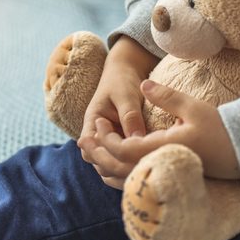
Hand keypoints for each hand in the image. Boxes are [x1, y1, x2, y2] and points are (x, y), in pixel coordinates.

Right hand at [77, 37, 158, 188]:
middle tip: (143, 166)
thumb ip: (130, 116)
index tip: (129, 157)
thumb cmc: (123, 80)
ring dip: (126, 169)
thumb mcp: (126, 95)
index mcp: (93, 122)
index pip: (89, 149)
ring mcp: (110, 142)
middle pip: (100, 163)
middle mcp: (99, 136)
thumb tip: (137, 139)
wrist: (126, 71)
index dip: (105, 157)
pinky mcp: (123, 144)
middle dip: (118, 167)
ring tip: (148, 166)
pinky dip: (134, 165)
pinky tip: (150, 164)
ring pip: (113, 166)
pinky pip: (125, 161)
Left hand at [82, 80, 239, 185]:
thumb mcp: (193, 107)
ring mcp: (165, 176)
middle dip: (97, 155)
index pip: (123, 150)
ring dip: (104, 167)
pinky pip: (135, 184)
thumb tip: (144, 83)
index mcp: (165, 150)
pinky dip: (118, 176)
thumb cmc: (220, 128)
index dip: (105, 139)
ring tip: (92, 152)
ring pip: (124, 180)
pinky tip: (111, 165)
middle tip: (83, 140)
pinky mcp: (168, 179)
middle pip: (118, 169)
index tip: (98, 122)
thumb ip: (166, 96)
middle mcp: (162, 167)